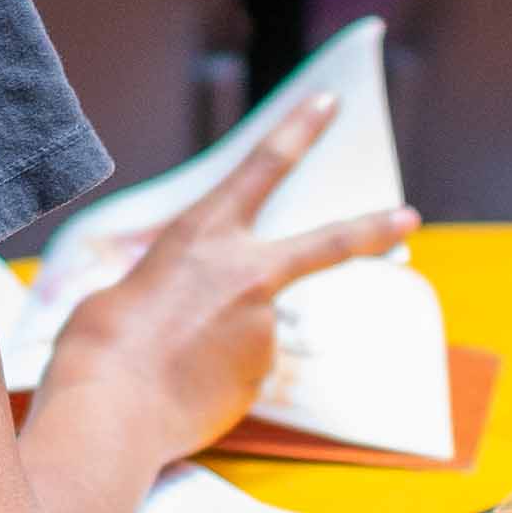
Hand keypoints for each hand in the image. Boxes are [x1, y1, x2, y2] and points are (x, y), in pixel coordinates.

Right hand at [39, 97, 418, 460]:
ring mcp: (263, 324)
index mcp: (203, 232)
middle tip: (408, 218)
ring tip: (170, 364)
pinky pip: (242, 368)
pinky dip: (218, 377)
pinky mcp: (264, 371)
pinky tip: (185, 388)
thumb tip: (188, 307)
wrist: (113, 408)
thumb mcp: (128, 285)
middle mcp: (246, 271)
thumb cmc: (103, 343)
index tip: (330, 103)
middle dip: (372, 229)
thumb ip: (173, 283)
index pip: (263, 166)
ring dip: (221, 344)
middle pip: (327, 243)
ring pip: (253, 326)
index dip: (299, 130)